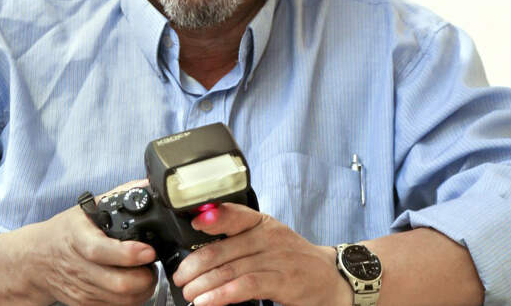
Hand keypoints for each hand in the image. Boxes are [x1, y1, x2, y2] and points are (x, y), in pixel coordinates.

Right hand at [30, 180, 157, 305]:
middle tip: (152, 262)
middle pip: (117, 283)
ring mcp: (81, 289)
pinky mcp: (84, 304)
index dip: (128, 254)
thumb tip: (147, 185)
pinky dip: (131, 298)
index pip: (101, 251)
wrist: (37, 260)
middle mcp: (78, 267)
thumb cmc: (66, 231)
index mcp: (78, 237)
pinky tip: (134, 284)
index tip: (148, 251)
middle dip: (145, 276)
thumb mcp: (88, 208)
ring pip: (121, 300)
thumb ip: (119, 196)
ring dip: (143, 289)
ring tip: (147, 272)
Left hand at [172, 203, 351, 305]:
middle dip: (196, 264)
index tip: (193, 223)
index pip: (235, 213)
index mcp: (262, 222)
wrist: (331, 278)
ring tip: (189, 293)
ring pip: (231, 268)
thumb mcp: (268, 239)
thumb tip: (203, 247)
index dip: (213, 217)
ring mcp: (277, 258)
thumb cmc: (293, 258)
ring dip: (204, 283)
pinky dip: (223, 295)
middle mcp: (268, 236)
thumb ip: (240, 239)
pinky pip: (247, 286)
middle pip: (224, 248)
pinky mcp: (283, 281)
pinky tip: (208, 301)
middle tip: (180, 277)